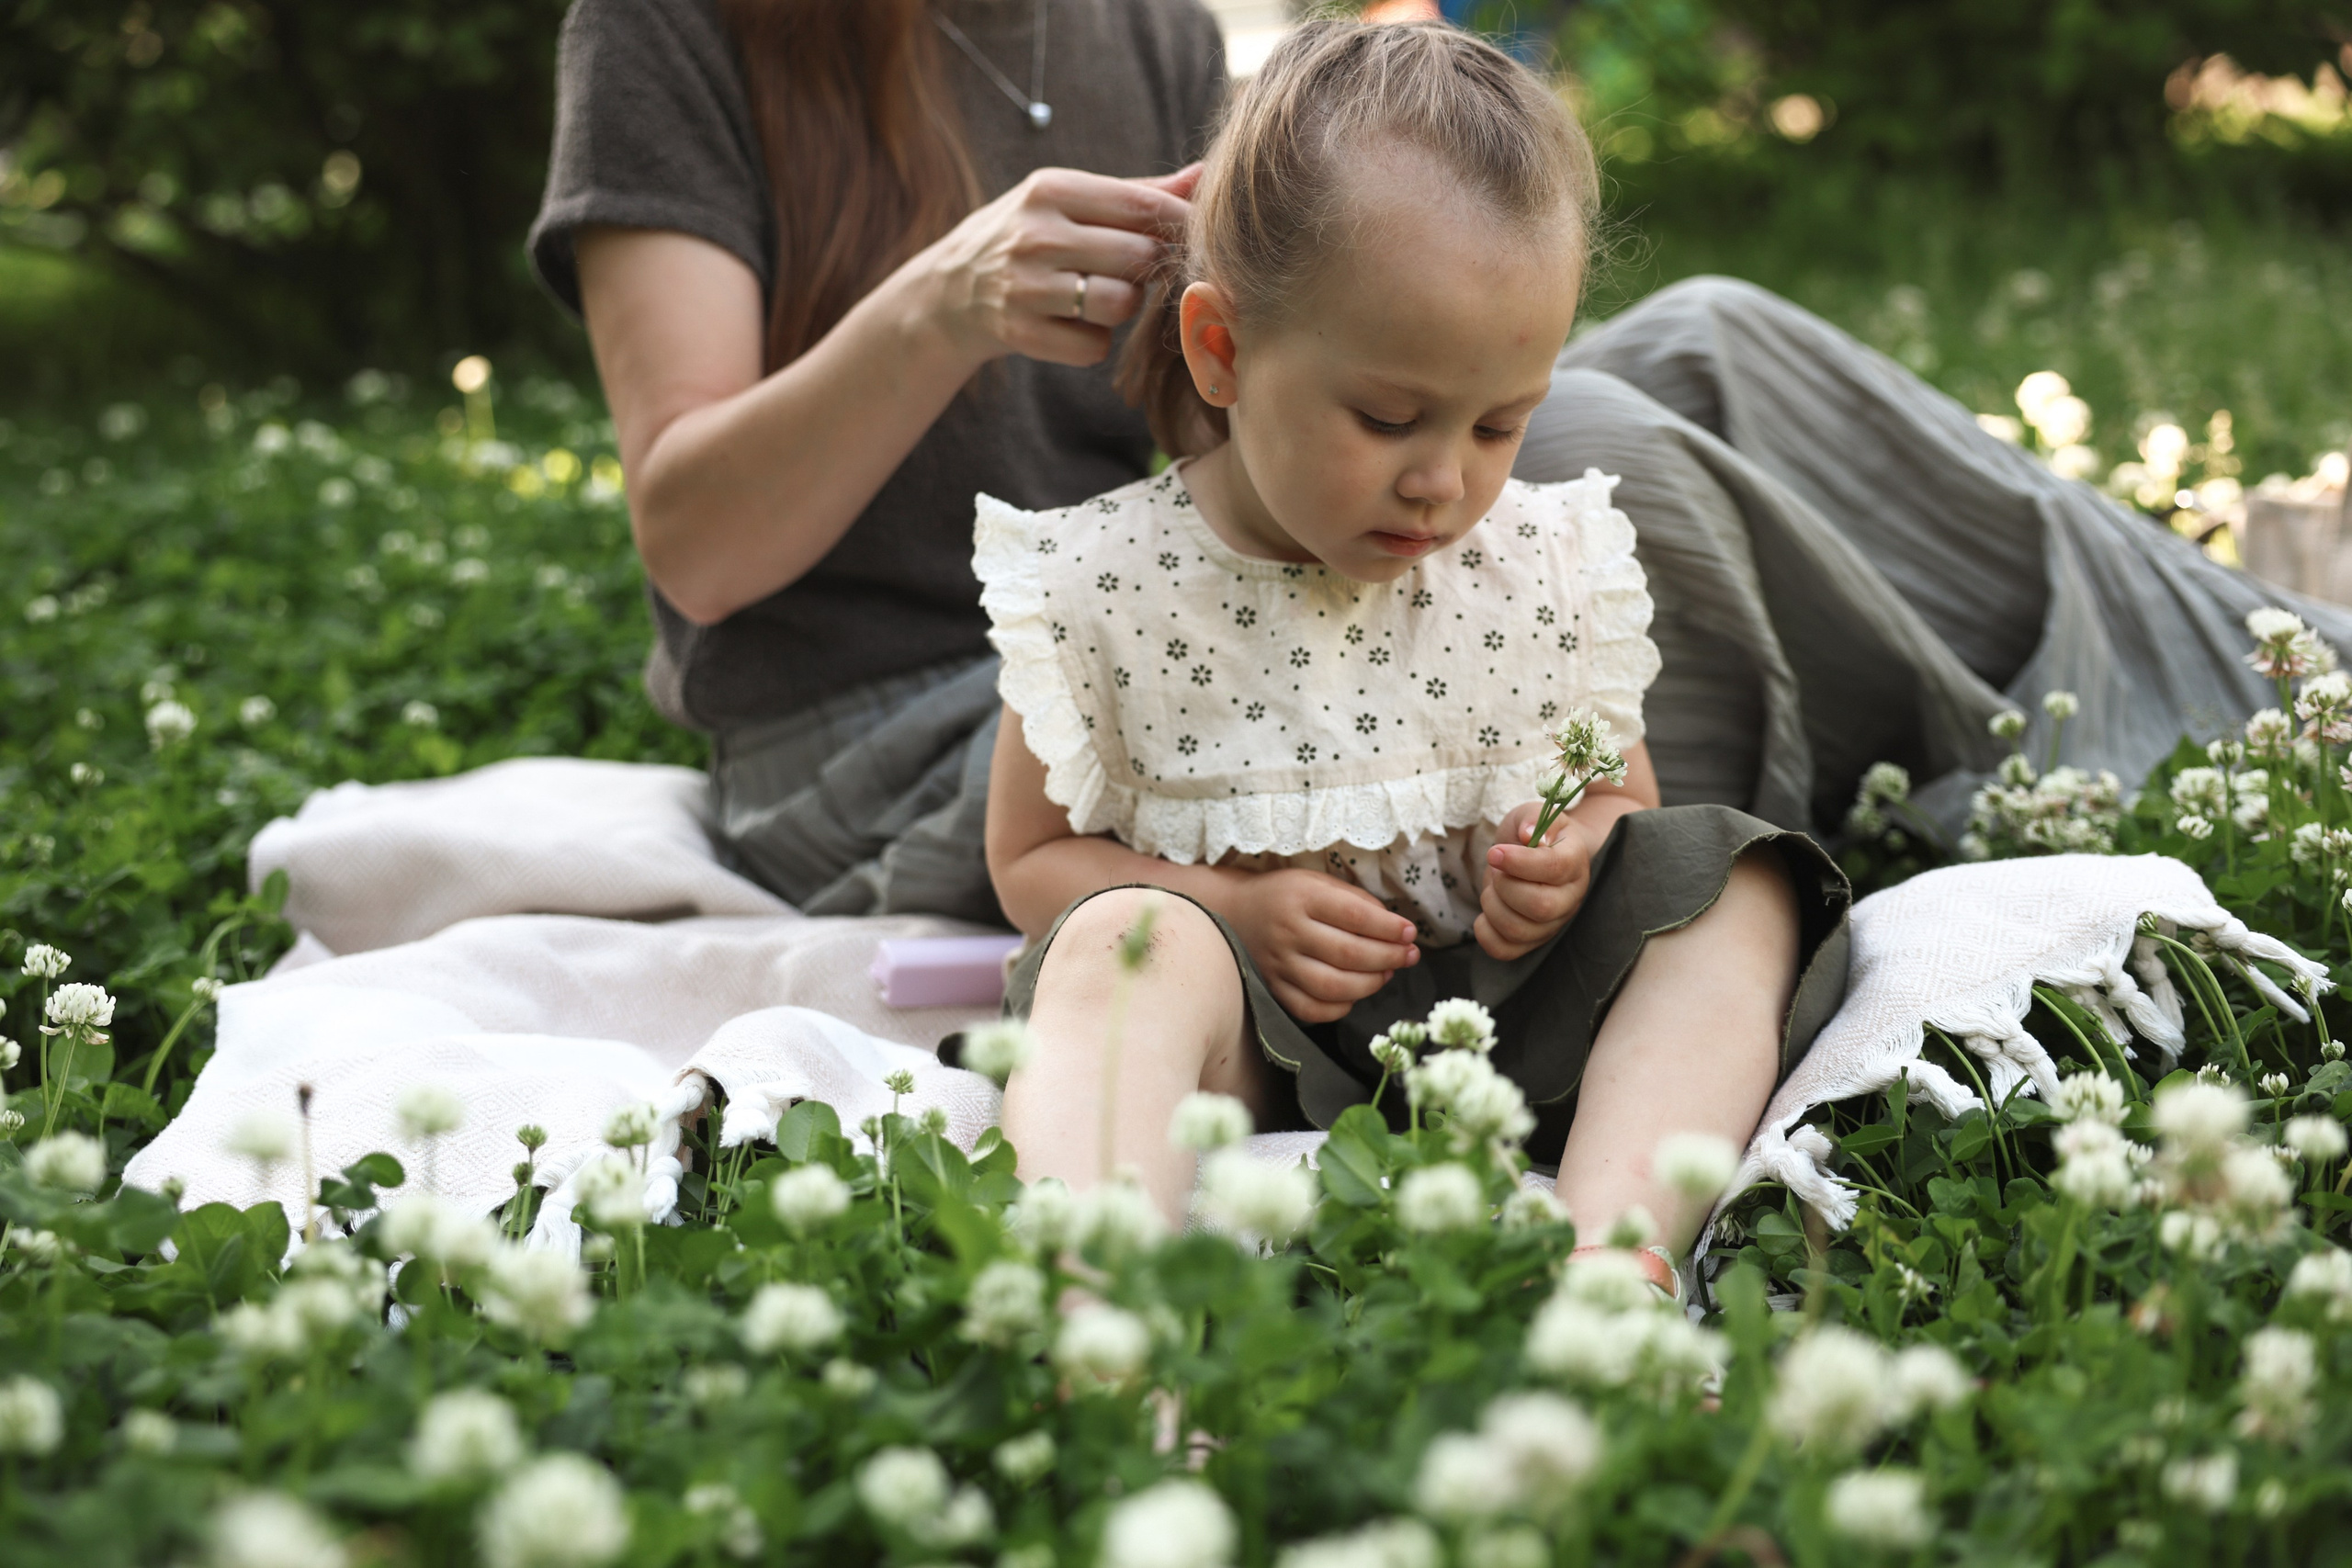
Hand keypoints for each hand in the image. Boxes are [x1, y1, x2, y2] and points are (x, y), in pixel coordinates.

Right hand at [922, 164, 1198, 367]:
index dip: (1181, 223)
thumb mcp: (1067, 200)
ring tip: (1101, 295)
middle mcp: (1036, 235)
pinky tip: (1073, 325)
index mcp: (1050, 190)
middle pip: (1138, 257)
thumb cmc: (1027, 237)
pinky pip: (1093, 346)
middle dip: (1149, 269)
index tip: (1194, 237)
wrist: (951, 291)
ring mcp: (1025, 287)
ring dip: (1124, 307)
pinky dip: (1093, 342)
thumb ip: (1136, 192)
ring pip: (1120, 305)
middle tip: (1138, 271)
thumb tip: (1204, 174)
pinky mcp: (1021, 333)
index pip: (1141, 204)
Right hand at [1226, 868, 1419, 1024]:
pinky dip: (1339, 1008)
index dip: (1389, 928)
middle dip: (1388, 957)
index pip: (1355, 916)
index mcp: (1302, 897)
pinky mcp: (1273, 988)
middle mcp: (1289, 932)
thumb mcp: (1318, 882)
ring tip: (1387, 974)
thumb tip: (1396, 928)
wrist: (1233, 911)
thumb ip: (1356, 900)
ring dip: (1369, 985)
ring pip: (1332, 986)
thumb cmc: (1286, 895)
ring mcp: (1279, 964)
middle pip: (1348, 954)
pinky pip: (1310, 1009)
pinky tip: (1353, 995)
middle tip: (1409, 956)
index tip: (1410, 933)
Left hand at [1476, 801, 1596, 960]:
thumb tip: (1527, 835)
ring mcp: (1552, 924)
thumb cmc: (1536, 834)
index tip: (1495, 852)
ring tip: (1493, 888)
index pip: (1554, 868)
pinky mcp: (1531, 940)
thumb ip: (1533, 818)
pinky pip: (1505, 950)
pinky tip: (1485, 913)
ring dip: (1492, 906)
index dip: (1519, 862)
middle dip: (1505, 886)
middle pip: (1540, 906)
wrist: (1540, 855)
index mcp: (1574, 862)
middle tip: (1496, 870)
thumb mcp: (1532, 815)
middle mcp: (1570, 898)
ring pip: (1519, 930)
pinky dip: (1485, 933)